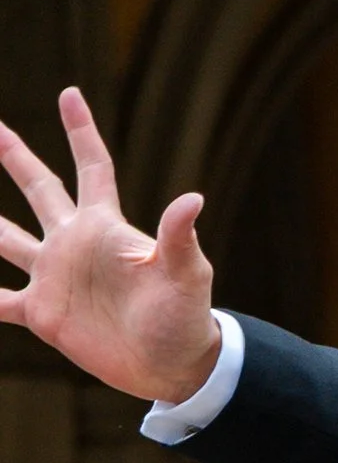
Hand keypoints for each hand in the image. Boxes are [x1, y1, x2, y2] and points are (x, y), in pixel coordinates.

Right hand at [0, 86, 220, 403]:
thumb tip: (194, 198)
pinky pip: (1, 301)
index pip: (91, 167)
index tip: (69, 95)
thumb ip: (178, 238)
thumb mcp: (186, 276)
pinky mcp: (44, 314)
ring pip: (8, 240)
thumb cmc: (184, 319)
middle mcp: (74, 244)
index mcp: (104, 227)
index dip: (81, 132)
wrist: (173, 368)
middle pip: (40, 189)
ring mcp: (55, 278)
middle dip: (16, 157)